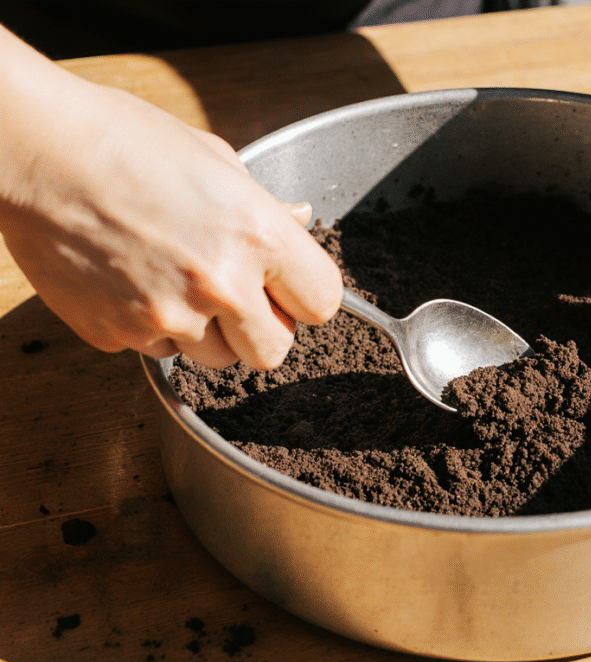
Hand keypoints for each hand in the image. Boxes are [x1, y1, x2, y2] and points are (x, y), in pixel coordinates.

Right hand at [0, 26, 341, 369]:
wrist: (34, 150)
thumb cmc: (124, 141)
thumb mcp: (214, 159)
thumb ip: (264, 206)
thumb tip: (300, 220)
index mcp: (257, 235)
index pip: (324, 303)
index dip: (305, 296)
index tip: (289, 289)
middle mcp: (220, 284)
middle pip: (274, 350)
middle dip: (260, 328)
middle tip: (233, 293)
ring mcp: (167, 316)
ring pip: (218, 359)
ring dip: (209, 332)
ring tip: (174, 277)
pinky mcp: (119, 335)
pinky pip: (161, 351)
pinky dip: (155, 327)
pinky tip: (134, 281)